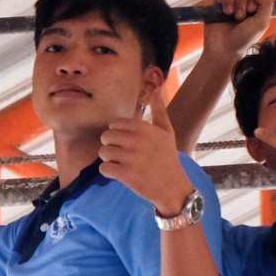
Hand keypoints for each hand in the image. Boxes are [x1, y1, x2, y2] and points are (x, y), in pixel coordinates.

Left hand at [100, 93, 193, 216]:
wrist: (173, 187)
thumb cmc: (167, 157)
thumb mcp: (167, 131)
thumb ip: (159, 110)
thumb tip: (157, 89)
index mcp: (144, 128)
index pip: (115, 123)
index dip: (117, 133)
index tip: (126, 142)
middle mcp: (137, 141)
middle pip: (105, 137)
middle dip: (110, 145)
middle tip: (121, 153)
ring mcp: (130, 158)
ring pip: (103, 152)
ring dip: (108, 159)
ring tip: (119, 163)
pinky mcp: (126, 174)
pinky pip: (104, 168)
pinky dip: (108, 171)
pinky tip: (119, 173)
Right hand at [202, 0, 271, 59]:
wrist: (223, 49)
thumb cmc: (244, 39)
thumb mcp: (261, 23)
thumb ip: (266, 4)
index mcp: (255, 6)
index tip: (251, 11)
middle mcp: (242, 2)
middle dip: (241, 2)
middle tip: (239, 17)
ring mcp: (229, 2)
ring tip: (229, 13)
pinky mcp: (215, 4)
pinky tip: (221, 9)